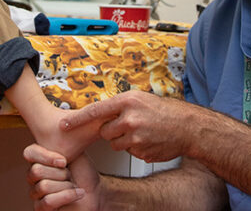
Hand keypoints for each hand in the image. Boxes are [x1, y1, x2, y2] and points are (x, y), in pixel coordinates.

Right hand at [24, 144, 100, 210]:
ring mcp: (36, 193)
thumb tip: (61, 121)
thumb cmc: (85, 174)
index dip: (46, 156)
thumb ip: (62, 141)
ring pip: (43, 186)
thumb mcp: (74, 152)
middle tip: (71, 176)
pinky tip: (78, 194)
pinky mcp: (41, 208)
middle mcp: (34, 176)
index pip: (29, 153)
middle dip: (61, 174)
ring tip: (74, 186)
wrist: (97, 194)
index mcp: (39, 160)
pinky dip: (67, 196)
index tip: (64, 161)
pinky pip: (47, 201)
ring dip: (66, 186)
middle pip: (36, 171)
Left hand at [61, 90, 192, 162]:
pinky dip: (136, 149)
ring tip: (141, 132)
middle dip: (112, 131)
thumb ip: (120, 105)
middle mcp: (130, 119)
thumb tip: (100, 112)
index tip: (63, 125)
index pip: (95, 111)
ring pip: (115, 144)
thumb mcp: (141, 99)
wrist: (187, 127)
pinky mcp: (141, 152)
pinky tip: (148, 141)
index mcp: (128, 102)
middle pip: (105, 131)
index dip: (77, 120)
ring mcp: (136, 137)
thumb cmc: (165, 111)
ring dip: (124, 141)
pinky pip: (129, 153)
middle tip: (129, 125)